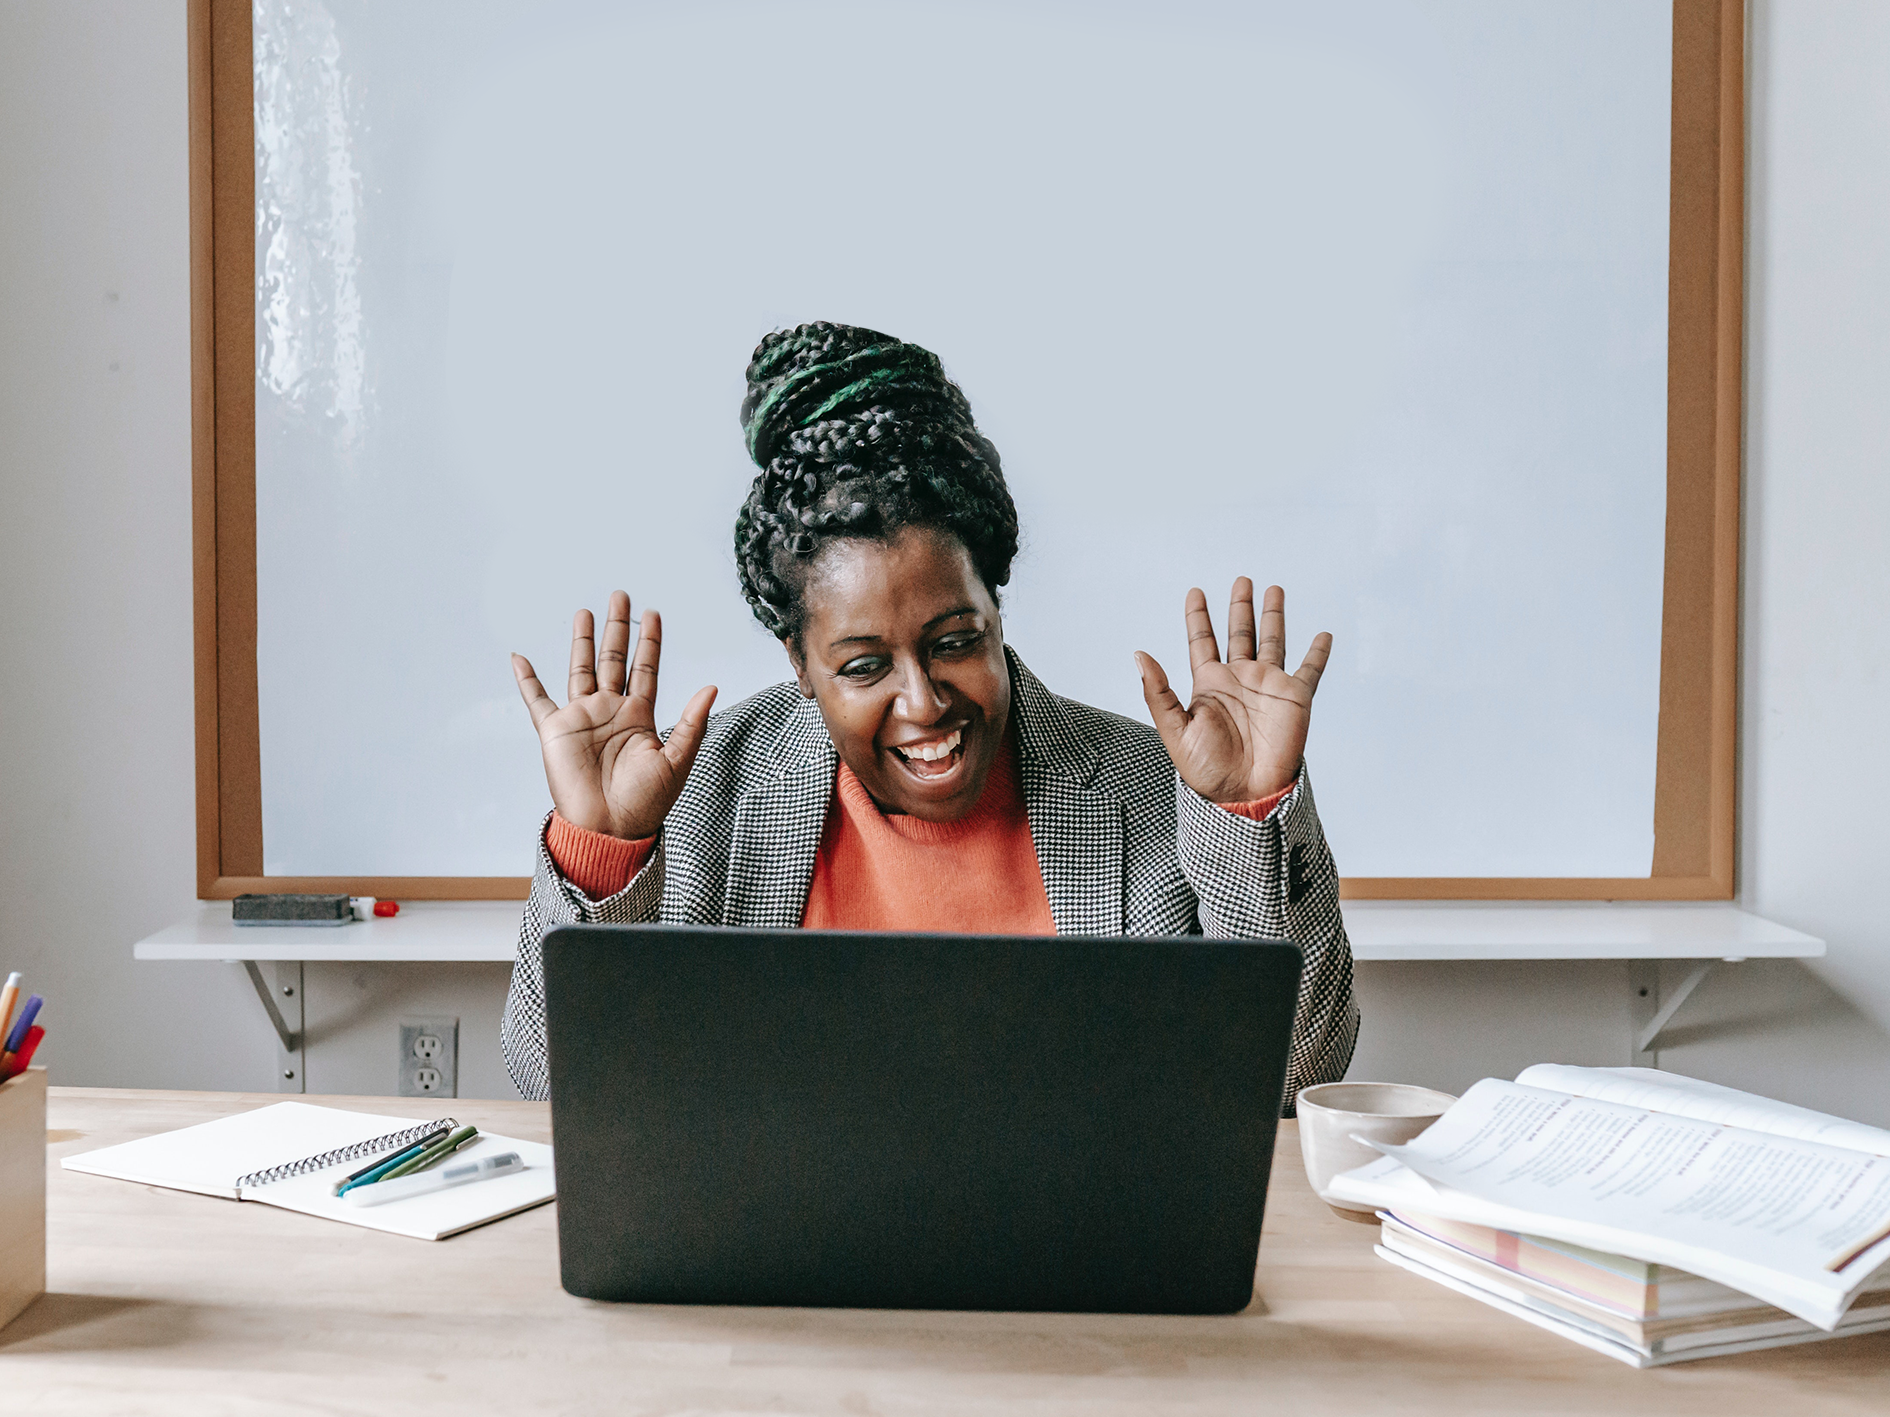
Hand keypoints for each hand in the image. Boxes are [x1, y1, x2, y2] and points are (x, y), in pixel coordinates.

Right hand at [511, 591, 717, 839]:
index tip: (653, 613)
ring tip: (586, 612)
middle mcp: (610, 712)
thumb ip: (692, 723)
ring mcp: (582, 718)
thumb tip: (712, 687)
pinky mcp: (556, 731)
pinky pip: (537, 700)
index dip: (649, 641)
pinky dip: (526, 680)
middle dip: (618, 628)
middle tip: (621, 596)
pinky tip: (519, 658)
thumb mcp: (676, 760)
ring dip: (582, 641)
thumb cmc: (645, 804)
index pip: (646, 669)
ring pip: (581, 669)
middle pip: (614, 659)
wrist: (609, 829)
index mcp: (640, 717)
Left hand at [1135, 580, 1330, 803]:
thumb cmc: (1206, 770)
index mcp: (1209, 685)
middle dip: (1240, 606)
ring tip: (1274, 589)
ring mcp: (1268, 686)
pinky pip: (1310, 670)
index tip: (1195, 592)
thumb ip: (1158, 692)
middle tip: (1241, 580)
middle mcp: (1239, 680)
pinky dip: (1318, 652)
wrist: (1244, 794)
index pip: (1202, 641)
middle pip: (1239, 633)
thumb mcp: (1175, 730)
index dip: (1198, 616)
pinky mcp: (1294, 698)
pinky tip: (1322, 635)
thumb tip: (1139, 654)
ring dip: (1273, 616)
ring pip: (1272, 641)